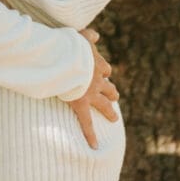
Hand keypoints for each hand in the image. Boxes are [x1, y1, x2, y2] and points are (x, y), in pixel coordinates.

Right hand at [68, 28, 119, 149]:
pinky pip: (87, 123)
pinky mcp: (81, 104)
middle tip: (114, 96)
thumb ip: (89, 35)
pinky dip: (90, 135)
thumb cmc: (70, 45)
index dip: (104, 72)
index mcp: (98, 64)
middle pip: (110, 88)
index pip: (105, 70)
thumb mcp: (80, 36)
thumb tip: (97, 34)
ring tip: (114, 117)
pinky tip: (95, 146)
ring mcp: (91, 94)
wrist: (66, 59)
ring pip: (105, 105)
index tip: (102, 73)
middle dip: (112, 93)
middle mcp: (98, 81)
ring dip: (110, 112)